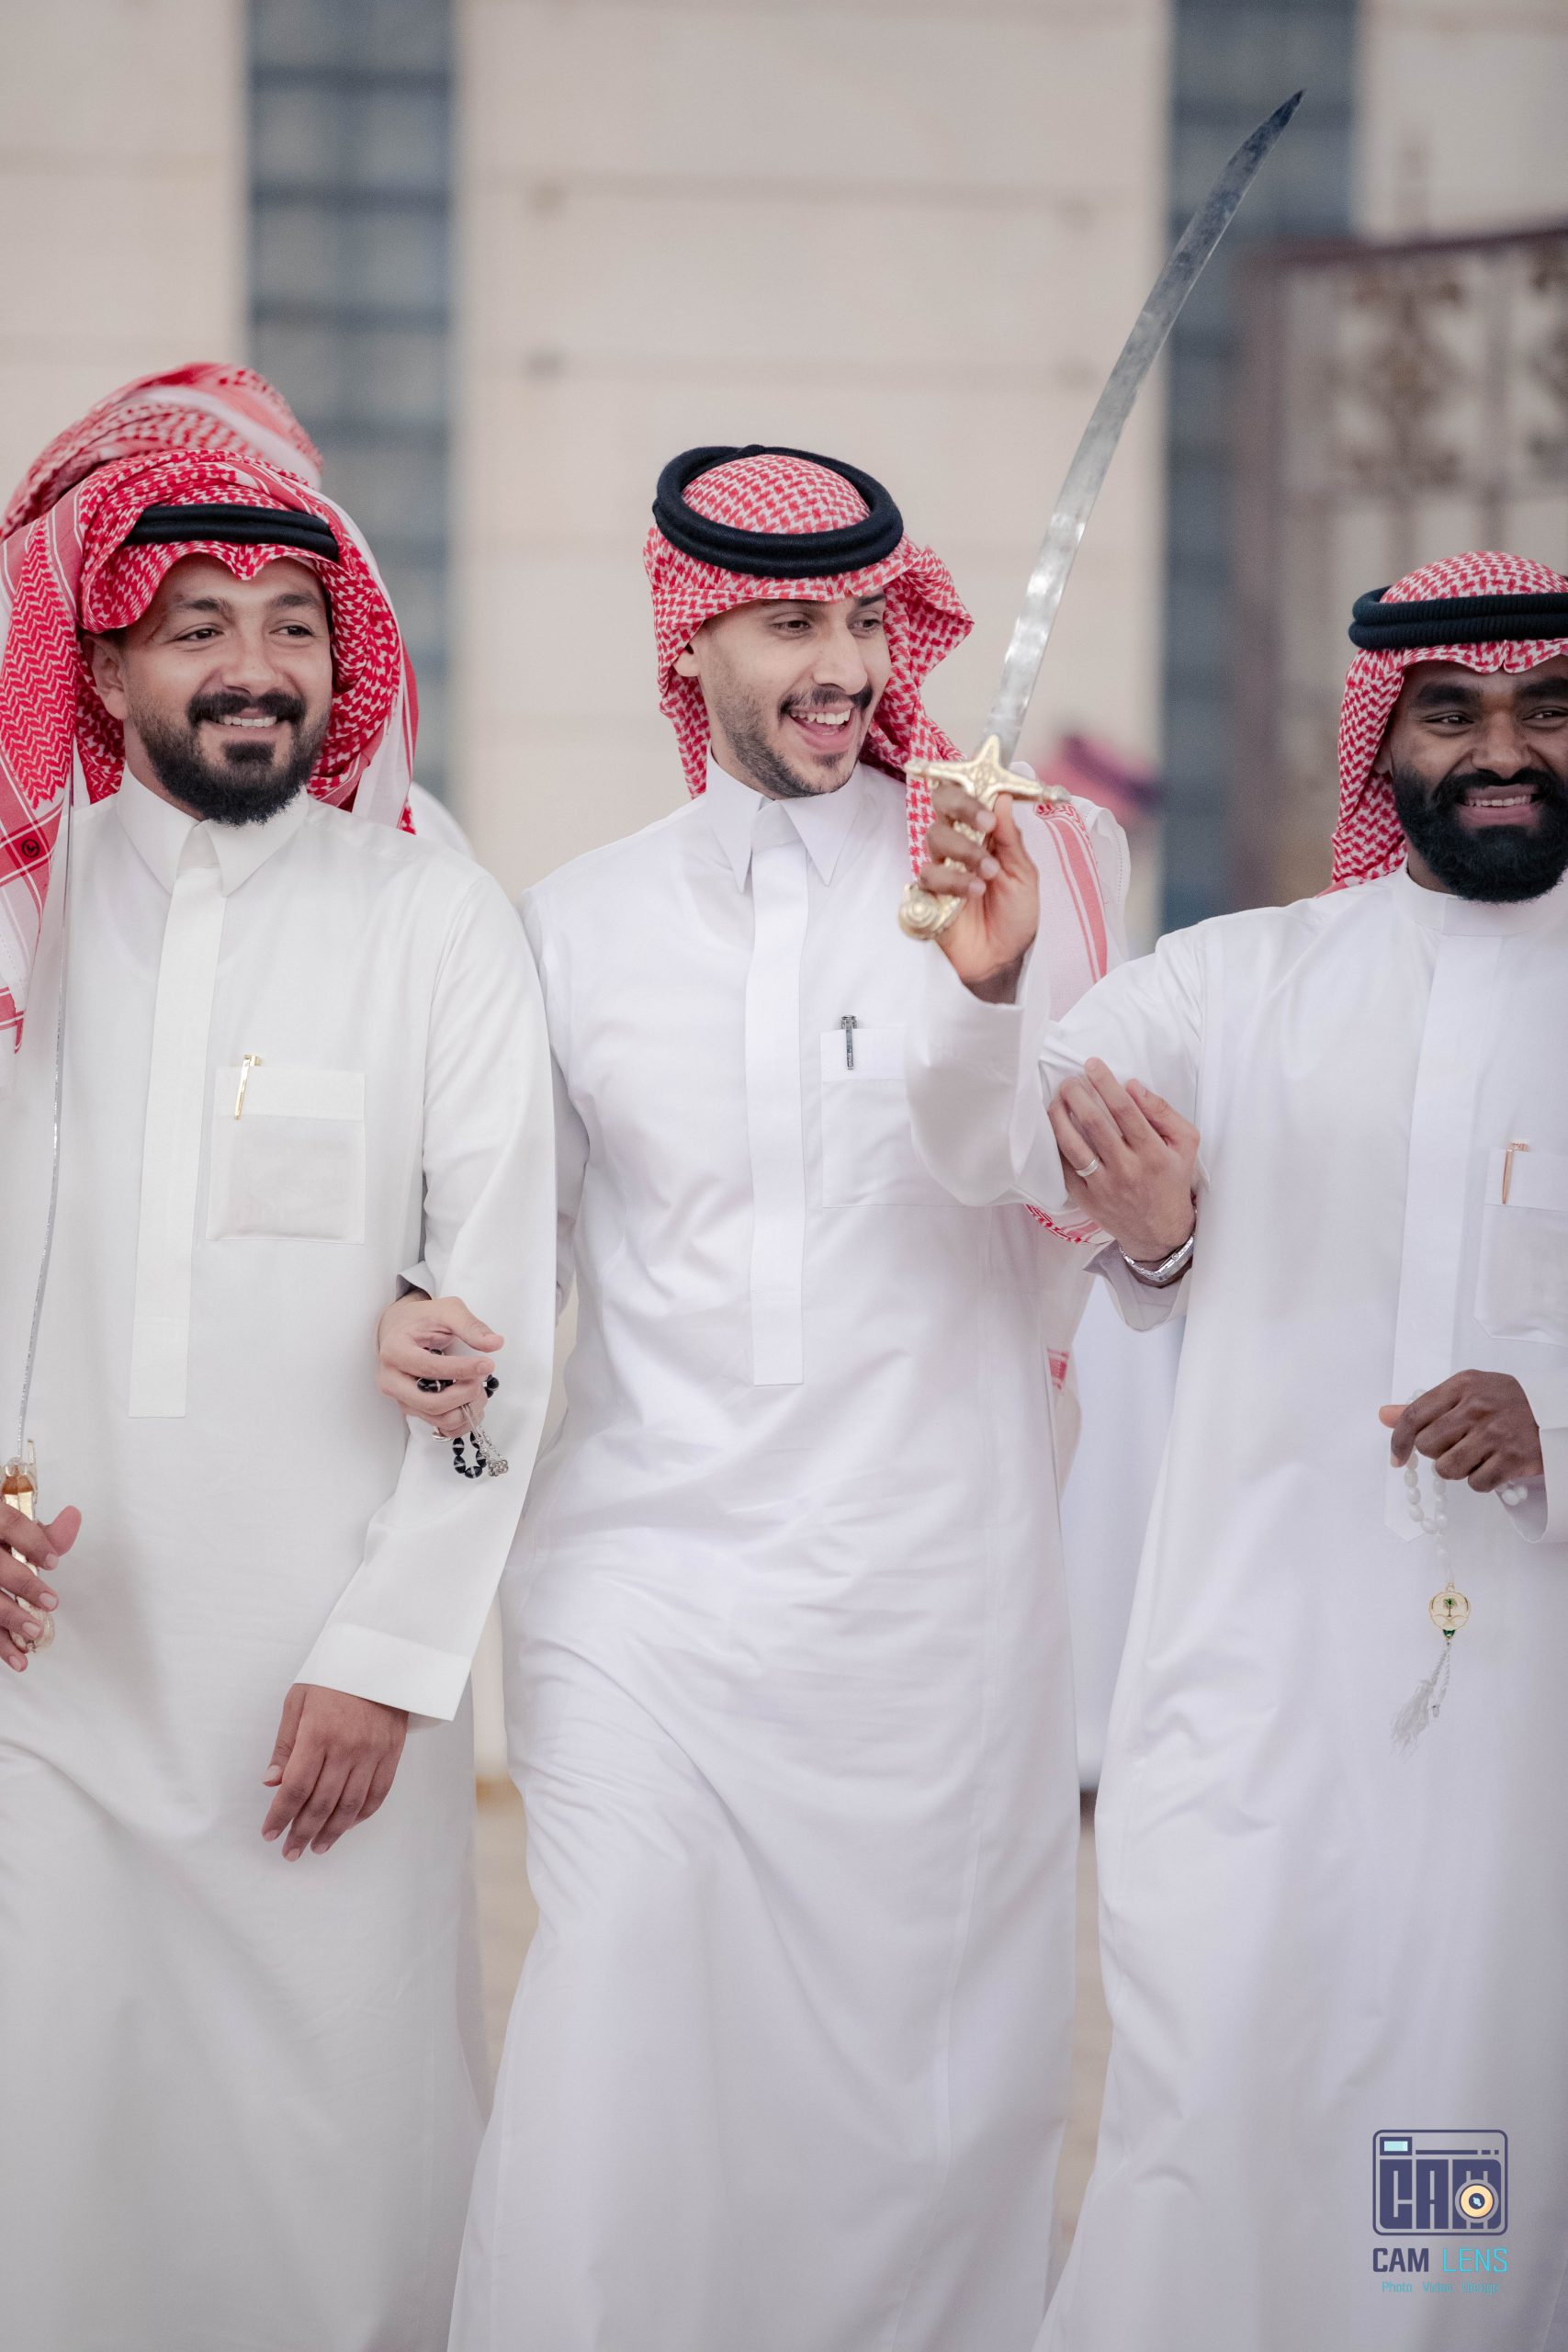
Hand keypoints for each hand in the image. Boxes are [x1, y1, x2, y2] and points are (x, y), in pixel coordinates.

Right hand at [0, 1500, 79, 1673]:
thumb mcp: (13, 1528)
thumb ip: (44, 1531)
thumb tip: (73, 1517)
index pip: (9, 1523)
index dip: (33, 1543)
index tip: (53, 1562)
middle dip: (24, 1584)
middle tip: (51, 1602)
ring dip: (8, 1619)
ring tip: (35, 1633)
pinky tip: (17, 1659)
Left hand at [262, 1684, 406, 1858]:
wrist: (382, 1658)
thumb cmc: (334, 1676)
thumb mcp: (298, 1701)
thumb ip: (285, 1745)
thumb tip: (271, 1783)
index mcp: (318, 1733)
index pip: (296, 1787)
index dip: (281, 1815)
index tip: (270, 1833)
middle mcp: (347, 1748)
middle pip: (321, 1803)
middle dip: (302, 1832)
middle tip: (290, 1851)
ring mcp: (372, 1753)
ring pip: (350, 1806)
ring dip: (331, 1832)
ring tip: (317, 1847)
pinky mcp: (391, 1754)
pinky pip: (377, 1795)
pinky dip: (360, 1816)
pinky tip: (345, 1826)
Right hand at [378, 1292, 502, 1436]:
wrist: (401, 1329)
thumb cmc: (421, 1319)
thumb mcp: (447, 1311)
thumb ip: (470, 1326)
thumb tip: (494, 1343)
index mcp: (395, 1352)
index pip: (430, 1368)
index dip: (462, 1369)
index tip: (487, 1364)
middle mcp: (392, 1380)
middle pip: (431, 1402)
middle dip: (464, 1394)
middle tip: (483, 1378)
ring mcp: (401, 1397)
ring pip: (438, 1417)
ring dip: (466, 1408)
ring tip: (480, 1388)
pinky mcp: (412, 1408)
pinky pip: (440, 1426)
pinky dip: (462, 1421)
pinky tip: (473, 1404)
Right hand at [920, 783, 1039, 1000]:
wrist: (1003, 957)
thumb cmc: (1015, 914)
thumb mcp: (1024, 874)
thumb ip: (1011, 838)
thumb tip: (1003, 798)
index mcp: (982, 833)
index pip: (968, 796)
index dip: (974, 793)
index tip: (993, 810)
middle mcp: (958, 843)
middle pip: (941, 803)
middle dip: (962, 807)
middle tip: (985, 825)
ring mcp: (941, 865)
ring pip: (935, 836)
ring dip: (964, 851)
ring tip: (988, 873)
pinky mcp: (928, 892)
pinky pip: (929, 874)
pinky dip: (954, 881)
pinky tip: (974, 892)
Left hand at [1047, 1059, 1198, 1260]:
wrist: (1159, 1231)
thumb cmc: (1172, 1180)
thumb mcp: (1185, 1145)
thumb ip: (1163, 1112)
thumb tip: (1133, 1086)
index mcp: (1152, 1153)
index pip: (1125, 1111)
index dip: (1105, 1084)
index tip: (1092, 1065)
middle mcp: (1126, 1169)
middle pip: (1094, 1124)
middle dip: (1077, 1095)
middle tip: (1070, 1080)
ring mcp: (1103, 1186)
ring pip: (1073, 1145)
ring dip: (1060, 1116)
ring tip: (1057, 1099)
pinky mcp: (1086, 1198)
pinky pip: (1064, 1167)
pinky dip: (1056, 1144)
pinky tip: (1055, 1126)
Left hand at [1380, 1372, 1543, 1492]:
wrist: (1558, 1412)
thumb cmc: (1508, 1402)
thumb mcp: (1468, 1392)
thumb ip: (1426, 1406)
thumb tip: (1385, 1415)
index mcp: (1463, 1385)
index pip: (1413, 1416)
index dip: (1398, 1441)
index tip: (1397, 1458)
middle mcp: (1477, 1407)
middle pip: (1427, 1446)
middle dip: (1437, 1453)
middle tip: (1457, 1446)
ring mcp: (1495, 1433)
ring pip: (1447, 1469)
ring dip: (1458, 1469)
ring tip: (1476, 1456)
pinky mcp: (1512, 1459)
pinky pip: (1475, 1484)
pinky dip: (1480, 1481)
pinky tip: (1492, 1466)